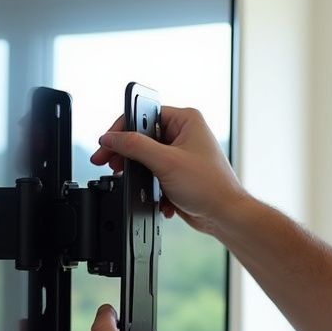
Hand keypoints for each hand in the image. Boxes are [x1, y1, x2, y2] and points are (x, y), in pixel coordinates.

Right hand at [90, 106, 246, 235]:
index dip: (122, 128)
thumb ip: (135, 147)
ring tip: (132, 182)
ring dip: (139, 173)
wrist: (225, 216)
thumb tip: (111, 138)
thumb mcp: (166, 162)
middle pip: (142, 137)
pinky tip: (158, 195)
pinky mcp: (179, 173)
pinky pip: (155, 174)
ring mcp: (182, 154)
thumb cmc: (209, 186)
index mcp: (186, 120)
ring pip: (147, 158)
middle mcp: (184, 133)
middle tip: (108, 163)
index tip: (106, 143)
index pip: (143, 115)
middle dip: (126, 154)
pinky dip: (151, 186)